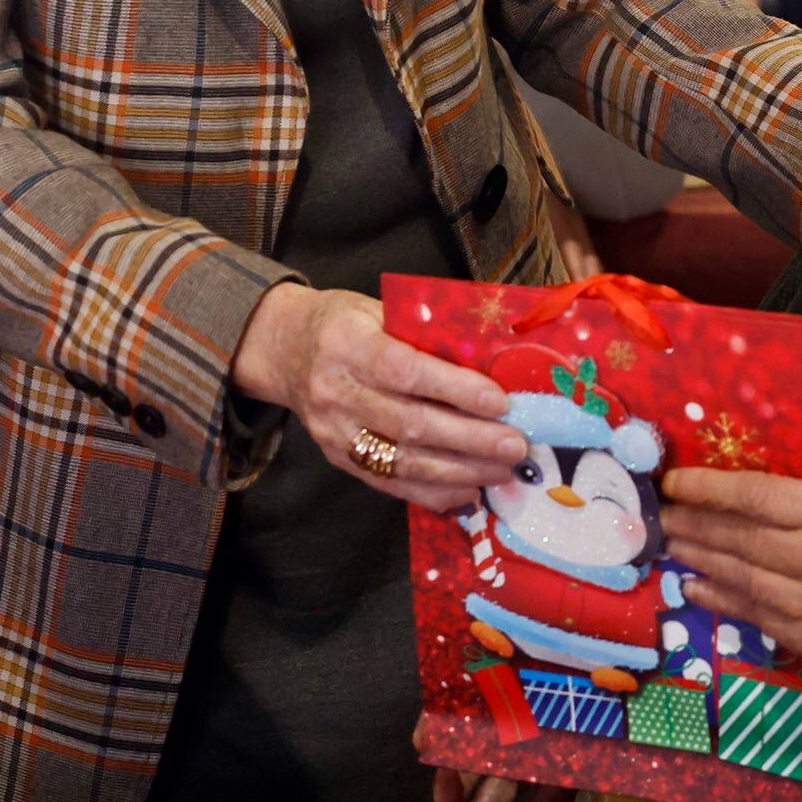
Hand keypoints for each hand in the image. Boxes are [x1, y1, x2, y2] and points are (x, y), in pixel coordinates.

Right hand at [230, 283, 524, 507]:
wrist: (285, 352)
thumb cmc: (346, 325)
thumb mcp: (378, 310)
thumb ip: (424, 333)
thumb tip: (493, 359)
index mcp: (348, 344)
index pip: (406, 372)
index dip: (455, 389)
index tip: (500, 401)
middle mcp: (336, 391)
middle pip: (410, 423)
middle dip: (471, 440)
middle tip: (515, 446)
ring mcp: (335, 432)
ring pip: (404, 460)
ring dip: (461, 471)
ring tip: (503, 471)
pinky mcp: (338, 459)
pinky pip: (390, 483)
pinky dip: (433, 492)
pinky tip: (469, 490)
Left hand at [658, 462, 801, 667]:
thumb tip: (746, 481)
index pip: (757, 496)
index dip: (708, 489)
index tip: (674, 483)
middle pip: (742, 539)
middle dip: (695, 525)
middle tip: (663, 515)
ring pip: (742, 578)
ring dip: (700, 560)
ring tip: (673, 544)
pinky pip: (754, 615)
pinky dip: (720, 598)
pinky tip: (696, 584)